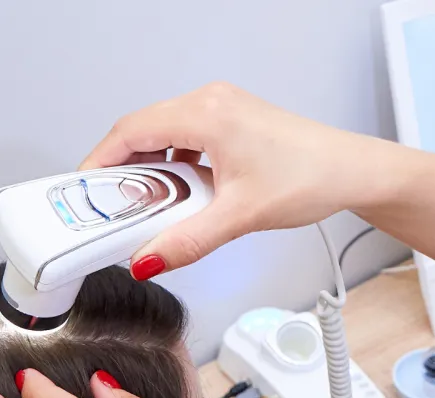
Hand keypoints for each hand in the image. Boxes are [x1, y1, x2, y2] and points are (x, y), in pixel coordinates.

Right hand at [79, 83, 399, 277]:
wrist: (352, 171)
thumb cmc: (311, 177)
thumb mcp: (239, 216)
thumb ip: (187, 241)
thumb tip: (148, 259)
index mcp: (206, 113)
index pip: (129, 131)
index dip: (98, 163)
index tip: (82, 192)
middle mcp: (211, 102)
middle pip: (142, 131)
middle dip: (122, 172)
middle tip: (111, 209)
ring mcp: (223, 109)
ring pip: (164, 136)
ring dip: (151, 170)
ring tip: (147, 209)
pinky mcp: (234, 121)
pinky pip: (186, 138)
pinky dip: (175, 166)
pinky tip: (182, 196)